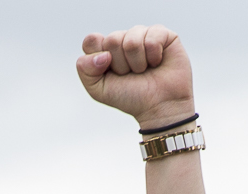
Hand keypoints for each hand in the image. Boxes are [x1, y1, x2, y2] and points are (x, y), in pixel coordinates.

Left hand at [77, 25, 194, 130]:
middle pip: (112, 40)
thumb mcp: (98, 89)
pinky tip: (157, 62)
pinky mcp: (162, 33)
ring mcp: (142, 34)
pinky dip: (153, 56)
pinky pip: (151, 38)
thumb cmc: (130, 97)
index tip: (108, 71)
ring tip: (144, 70)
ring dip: (137, 63)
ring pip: (131, 40)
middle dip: (120, 64)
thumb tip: (103, 54)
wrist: (160, 105)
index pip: (91, 41)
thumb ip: (86, 69)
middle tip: (130, 74)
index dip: (97, 58)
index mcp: (105, 50)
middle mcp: (122, 39)